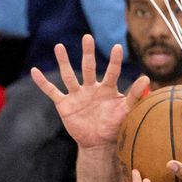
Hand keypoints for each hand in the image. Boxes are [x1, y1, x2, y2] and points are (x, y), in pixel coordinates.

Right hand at [30, 35, 148, 150]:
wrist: (98, 143)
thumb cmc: (113, 126)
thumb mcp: (125, 111)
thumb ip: (135, 95)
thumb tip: (147, 78)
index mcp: (106, 88)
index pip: (111, 72)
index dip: (114, 61)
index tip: (117, 47)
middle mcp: (90, 88)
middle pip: (88, 67)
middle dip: (88, 53)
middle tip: (87, 37)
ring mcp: (76, 95)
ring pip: (68, 75)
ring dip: (63, 61)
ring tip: (59, 46)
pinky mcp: (64, 105)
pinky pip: (52, 92)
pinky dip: (43, 83)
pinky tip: (34, 71)